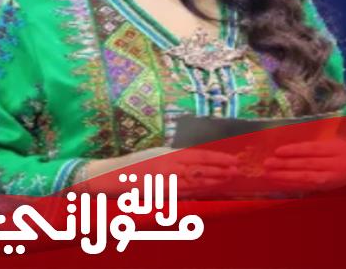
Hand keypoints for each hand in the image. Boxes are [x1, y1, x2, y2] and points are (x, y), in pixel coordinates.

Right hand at [76, 147, 239, 196]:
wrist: (109, 175)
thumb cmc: (132, 167)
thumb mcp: (154, 157)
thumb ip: (173, 160)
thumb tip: (194, 165)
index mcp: (167, 153)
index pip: (198, 154)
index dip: (217, 157)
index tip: (232, 159)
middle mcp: (167, 162)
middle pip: (199, 166)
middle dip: (219, 168)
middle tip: (237, 170)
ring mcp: (162, 177)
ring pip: (194, 179)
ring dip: (212, 180)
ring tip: (228, 179)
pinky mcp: (157, 190)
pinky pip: (181, 192)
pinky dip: (196, 191)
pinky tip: (207, 191)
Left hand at [262, 139, 345, 190]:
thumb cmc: (340, 150)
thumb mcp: (332, 141)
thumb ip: (313, 144)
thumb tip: (286, 145)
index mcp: (334, 149)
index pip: (312, 150)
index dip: (294, 150)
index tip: (277, 150)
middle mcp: (333, 164)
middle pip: (307, 165)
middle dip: (285, 165)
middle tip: (267, 163)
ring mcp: (330, 178)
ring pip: (305, 178)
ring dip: (285, 176)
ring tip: (268, 173)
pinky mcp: (326, 187)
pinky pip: (306, 187)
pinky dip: (291, 184)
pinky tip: (278, 182)